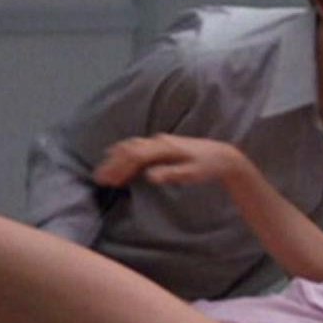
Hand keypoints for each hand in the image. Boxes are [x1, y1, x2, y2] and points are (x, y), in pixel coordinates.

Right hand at [93, 134, 244, 187]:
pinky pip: (139, 147)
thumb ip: (171, 174)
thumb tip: (150, 176)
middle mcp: (160, 142)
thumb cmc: (208, 167)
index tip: (106, 180)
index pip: (135, 156)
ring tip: (105, 172)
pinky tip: (120, 160)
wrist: (222, 156)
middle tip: (99, 178)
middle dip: (113, 163)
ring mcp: (161, 142)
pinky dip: (126, 154)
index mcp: (165, 148)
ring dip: (118, 158)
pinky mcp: (163, 146)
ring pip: (132, 146)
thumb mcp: (192, 174)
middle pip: (130, 149)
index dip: (119, 167)